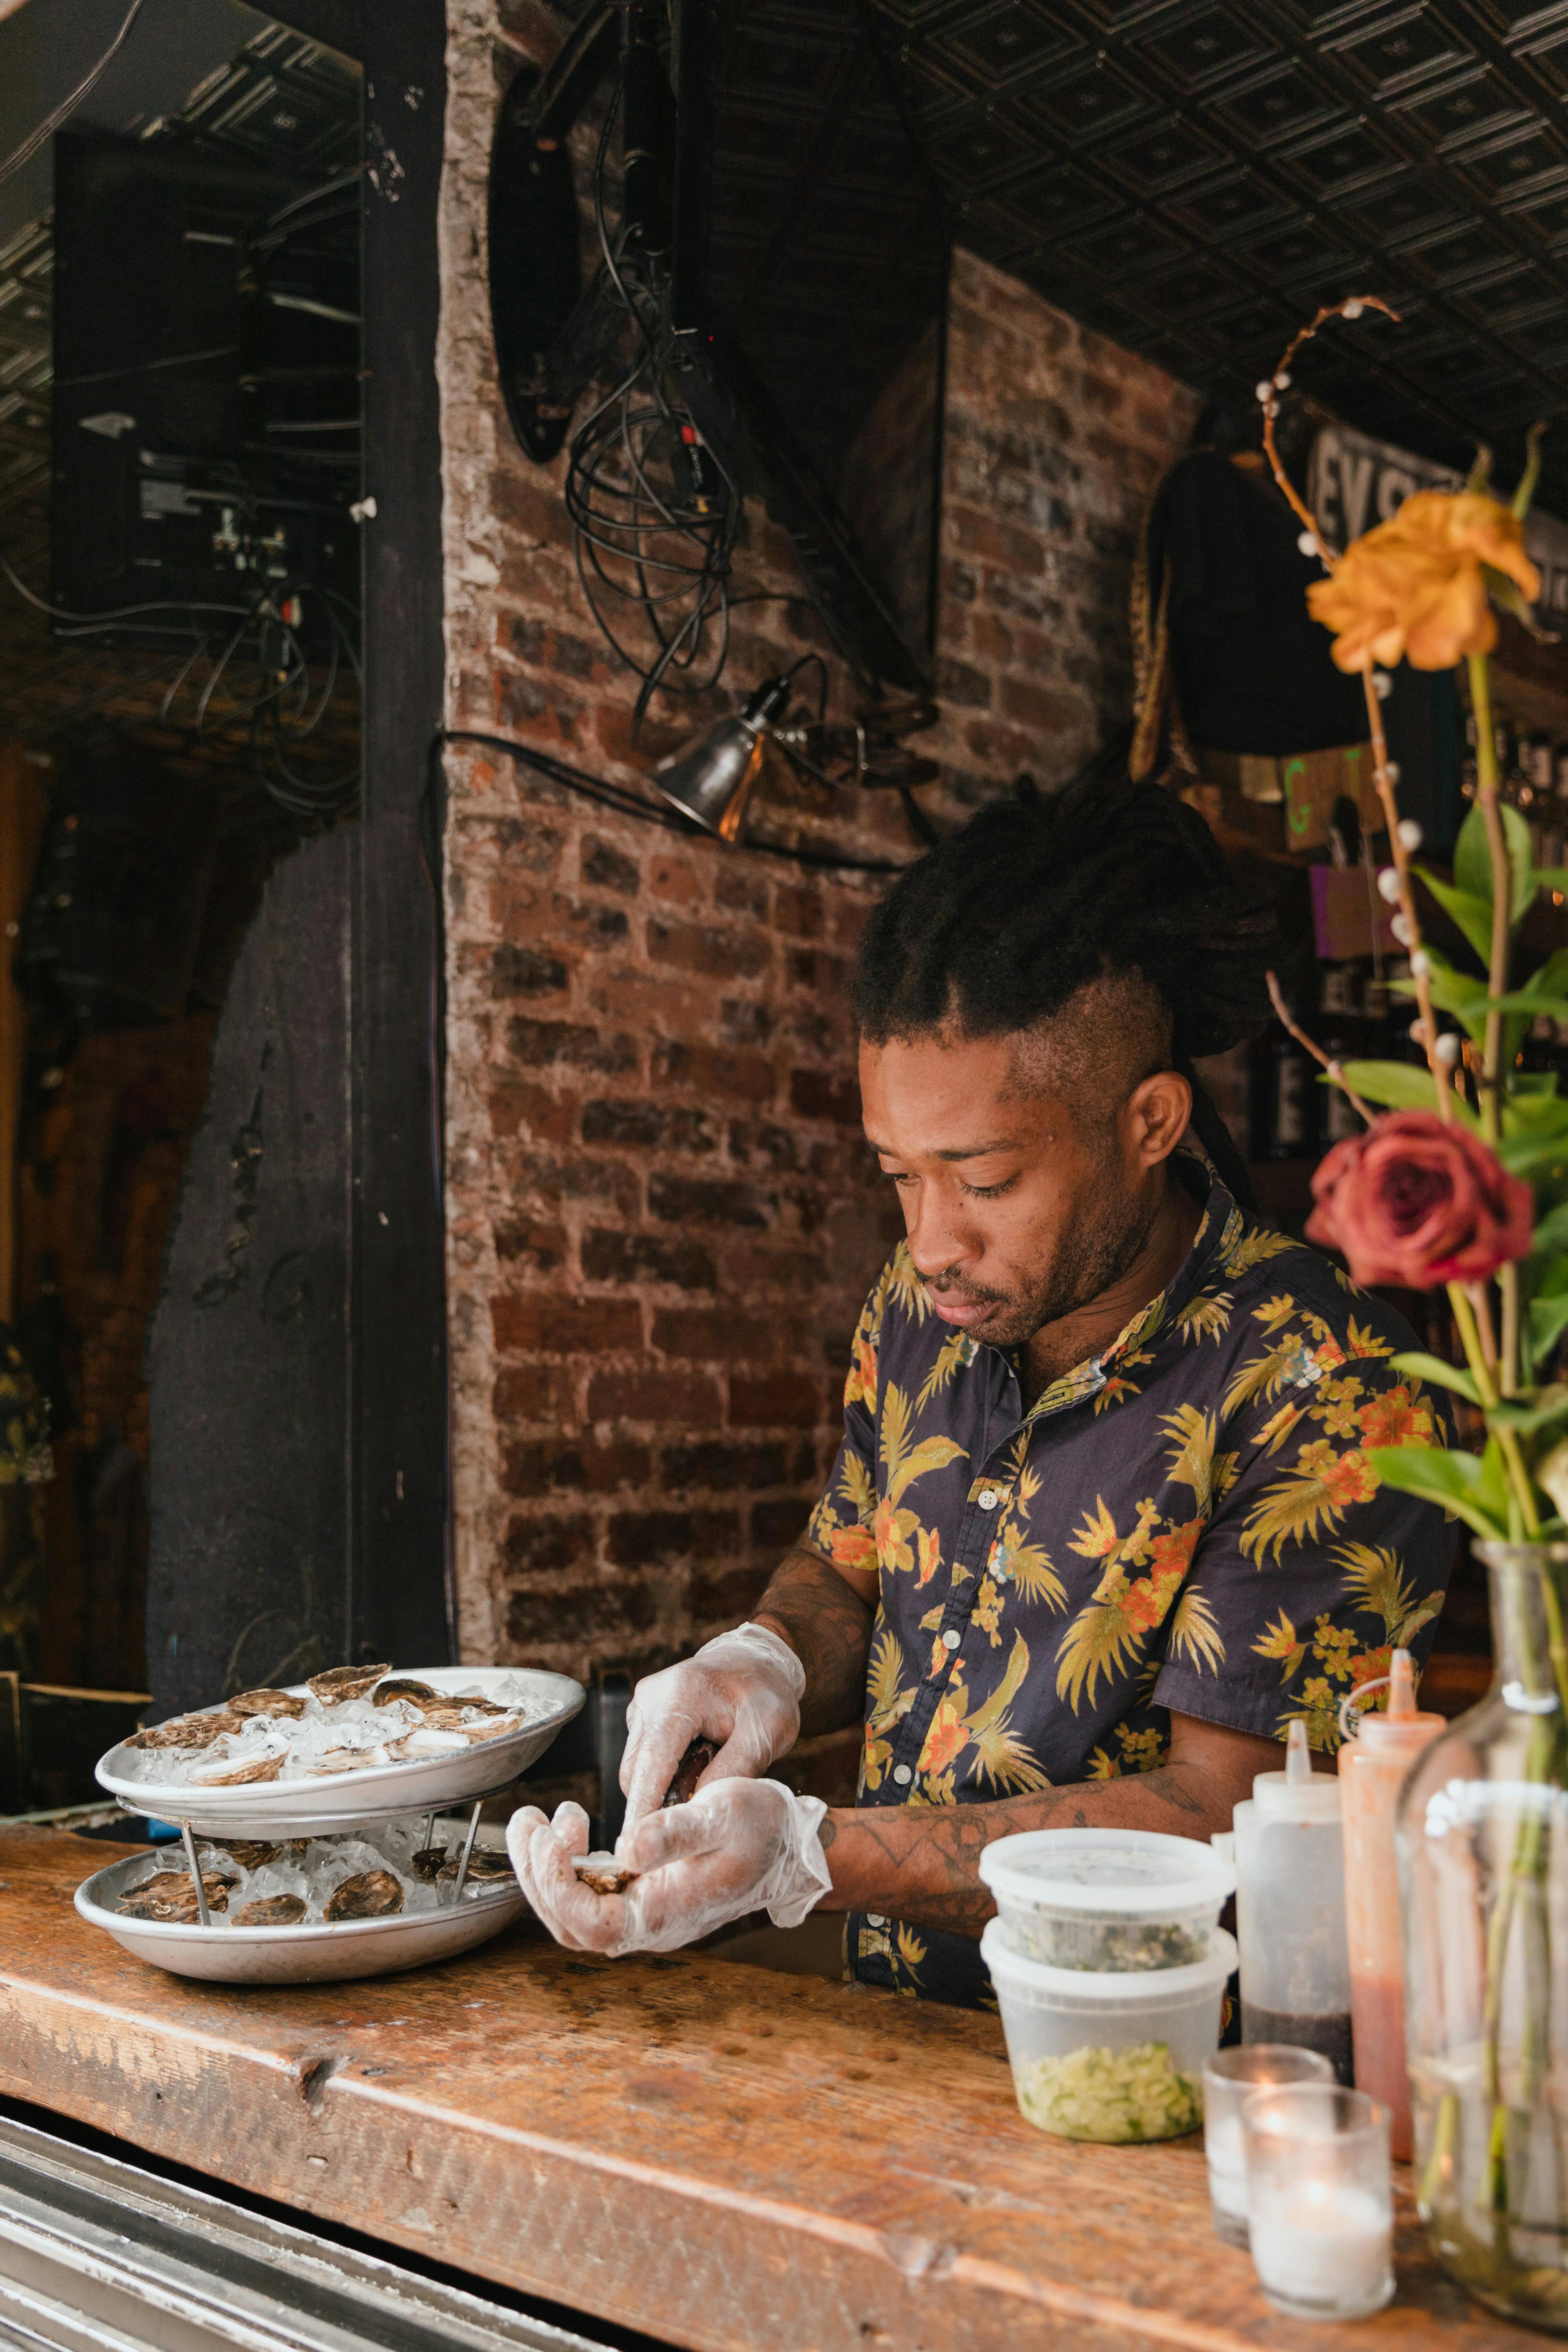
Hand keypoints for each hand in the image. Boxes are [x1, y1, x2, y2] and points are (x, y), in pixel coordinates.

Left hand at [507, 1779, 830, 1957]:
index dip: (558, 1887)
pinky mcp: (642, 1894)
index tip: (550, 1840)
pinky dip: (567, 1864)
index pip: (591, 1926)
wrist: (789, 1842)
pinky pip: (590, 1894)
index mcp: (666, 1914)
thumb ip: (677, 1833)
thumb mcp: (724, 1814)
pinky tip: (571, 1827)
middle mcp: (649, 1924)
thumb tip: (626, 1848)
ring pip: (573, 1911)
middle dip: (535, 1876)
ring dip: (544, 1869)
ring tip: (536, 1820)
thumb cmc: (763, 1826)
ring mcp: (644, 1912)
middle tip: (524, 1820)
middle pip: (569, 1924)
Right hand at [619, 1621, 804, 1829]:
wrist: (758, 1661)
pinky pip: (643, 1759)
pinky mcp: (644, 1717)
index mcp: (680, 1695)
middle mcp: (651, 1698)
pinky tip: (694, 1776)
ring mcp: (643, 1706)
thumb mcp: (767, 1733)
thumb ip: (736, 1769)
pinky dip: (663, 1778)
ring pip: (635, 1769)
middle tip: (683, 1835)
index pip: (652, 1761)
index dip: (643, 1807)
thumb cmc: (766, 1694)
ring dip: (660, 1792)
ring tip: (699, 1796)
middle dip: (653, 1807)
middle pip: (635, 1771)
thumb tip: (699, 1809)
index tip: (636, 1850)